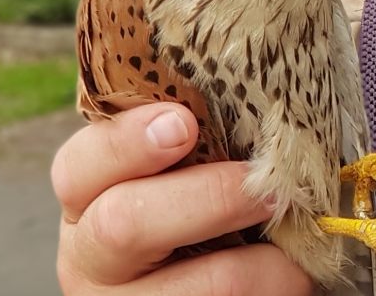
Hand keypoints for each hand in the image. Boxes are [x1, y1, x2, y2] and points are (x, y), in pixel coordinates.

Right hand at [51, 102, 312, 294]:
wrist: (202, 282)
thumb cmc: (193, 207)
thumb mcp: (172, 174)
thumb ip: (187, 143)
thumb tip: (248, 99)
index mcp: (85, 200)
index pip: (78, 166)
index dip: (128, 142)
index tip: (184, 123)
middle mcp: (89, 258)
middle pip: (125, 225)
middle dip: (210, 198)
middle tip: (267, 186)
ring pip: (204, 285)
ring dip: (264, 260)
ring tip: (297, 238)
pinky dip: (277, 284)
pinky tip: (291, 270)